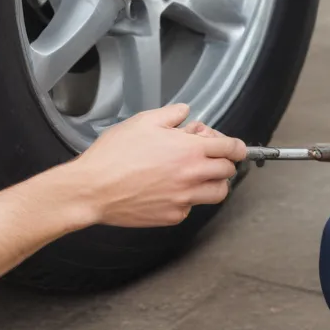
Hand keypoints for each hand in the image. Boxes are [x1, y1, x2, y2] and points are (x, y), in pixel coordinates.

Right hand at [70, 103, 246, 227]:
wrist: (94, 188)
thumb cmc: (114, 155)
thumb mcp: (143, 121)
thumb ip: (171, 114)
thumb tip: (185, 112)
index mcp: (189, 149)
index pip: (230, 148)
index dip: (235, 145)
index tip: (234, 146)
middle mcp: (192, 175)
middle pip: (228, 171)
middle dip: (223, 162)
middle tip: (207, 157)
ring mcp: (184, 199)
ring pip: (217, 194)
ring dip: (213, 183)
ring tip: (195, 175)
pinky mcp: (173, 216)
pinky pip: (191, 208)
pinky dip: (187, 199)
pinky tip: (169, 189)